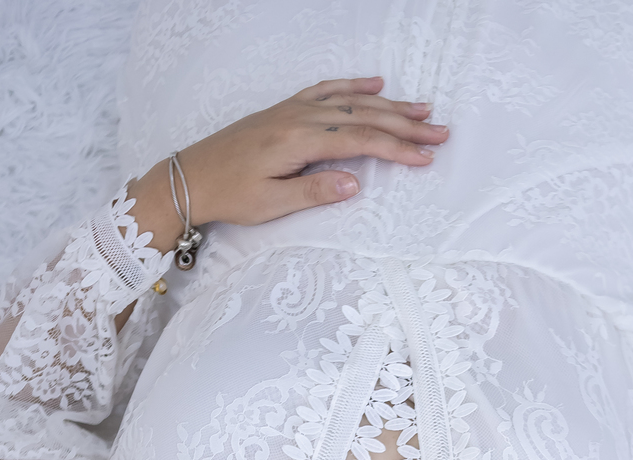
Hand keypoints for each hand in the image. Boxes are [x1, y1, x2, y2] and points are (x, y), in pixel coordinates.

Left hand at [176, 79, 447, 227]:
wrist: (192, 176)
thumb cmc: (230, 194)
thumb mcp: (271, 203)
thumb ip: (314, 192)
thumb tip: (355, 183)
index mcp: (299, 140)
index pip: (360, 141)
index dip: (397, 149)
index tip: (425, 158)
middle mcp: (300, 117)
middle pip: (364, 117)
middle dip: (405, 125)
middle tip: (440, 133)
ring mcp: (294, 109)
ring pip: (351, 101)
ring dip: (389, 105)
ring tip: (422, 110)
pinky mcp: (287, 109)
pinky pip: (328, 90)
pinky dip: (355, 86)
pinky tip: (376, 84)